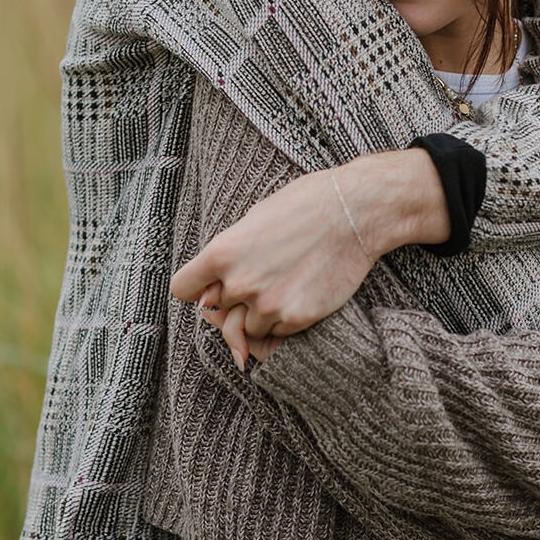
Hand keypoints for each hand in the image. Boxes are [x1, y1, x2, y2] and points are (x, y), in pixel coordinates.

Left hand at [172, 149, 445, 358]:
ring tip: (286, 281)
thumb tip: (209, 300)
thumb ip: (227, 257)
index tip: (211, 285)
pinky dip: (285, 320)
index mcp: (222, 252)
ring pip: (247, 328)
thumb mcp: (254, 219)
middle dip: (233, 299)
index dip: (197, 288)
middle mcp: (239, 283)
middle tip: (264, 276)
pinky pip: (276, 333)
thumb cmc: (305, 205)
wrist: (356, 211)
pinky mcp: (296, 318)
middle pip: (216, 311)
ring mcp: (267, 305)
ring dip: (260, 313)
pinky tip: (303, 290)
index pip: (182, 289)